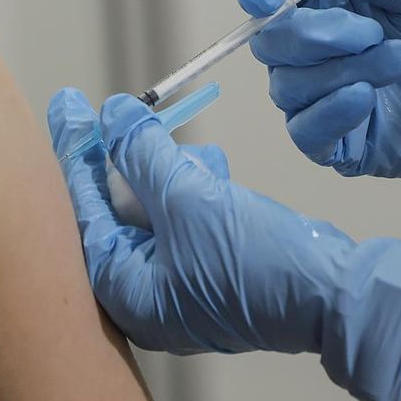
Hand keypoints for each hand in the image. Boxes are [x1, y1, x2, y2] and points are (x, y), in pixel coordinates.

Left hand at [48, 87, 400, 400]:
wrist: (333, 297)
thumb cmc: (255, 263)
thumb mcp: (188, 198)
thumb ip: (143, 153)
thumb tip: (113, 115)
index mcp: (122, 289)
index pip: (83, 207)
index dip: (76, 148)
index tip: (67, 103)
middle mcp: (142, 295)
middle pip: (113, 209)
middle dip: (120, 157)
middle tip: (107, 108)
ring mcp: (179, 289)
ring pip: (152, 211)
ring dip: (162, 169)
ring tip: (170, 134)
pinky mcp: (212, 274)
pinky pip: (186, 221)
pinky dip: (192, 189)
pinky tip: (209, 165)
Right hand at [235, 0, 400, 235]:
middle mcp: (311, 48)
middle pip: (269, 40)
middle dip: (315, 33)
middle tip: (373, 31)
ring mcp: (320, 96)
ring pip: (287, 85)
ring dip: (343, 69)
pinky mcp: (336, 143)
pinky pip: (304, 131)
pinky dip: (329, 111)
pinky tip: (365, 97)